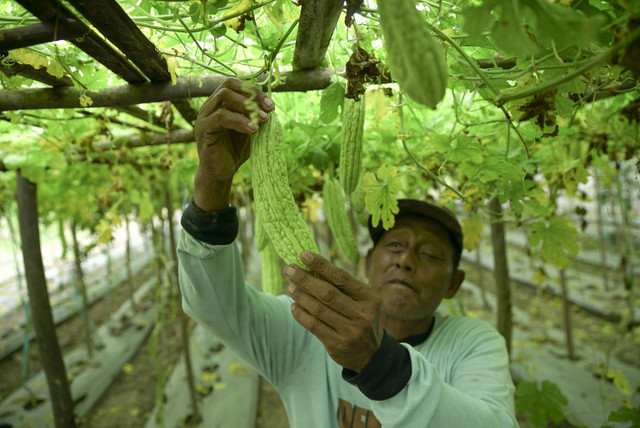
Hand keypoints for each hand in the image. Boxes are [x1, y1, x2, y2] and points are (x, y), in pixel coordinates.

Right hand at [193, 77, 274, 210]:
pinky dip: (240, 121)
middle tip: (268, 111)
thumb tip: (271, 105)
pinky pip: (221, 117)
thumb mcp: (250, 128)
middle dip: (252, 96)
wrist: (222, 172)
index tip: (271, 105)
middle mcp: (209, 106)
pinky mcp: (203, 129)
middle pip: (228, 86)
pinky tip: (253, 130)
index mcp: (220, 103)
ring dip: (247, 107)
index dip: (253, 90)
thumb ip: (256, 116)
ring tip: (263, 121)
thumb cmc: (236, 149)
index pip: (234, 84)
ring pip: (224, 97)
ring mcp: (204, 116)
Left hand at [284, 251, 383, 372]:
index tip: (304, 255)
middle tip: (289, 269)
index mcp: (369, 298)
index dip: (321, 265)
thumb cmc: (361, 318)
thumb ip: (342, 286)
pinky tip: (294, 305)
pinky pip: (313, 325)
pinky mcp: (336, 345)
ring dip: (300, 295)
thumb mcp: (362, 300)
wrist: (371, 354)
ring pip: (318, 309)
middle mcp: (361, 315)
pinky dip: (300, 314)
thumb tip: (312, 266)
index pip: (341, 277)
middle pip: (327, 293)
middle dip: (305, 279)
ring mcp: (349, 331)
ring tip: (290, 287)